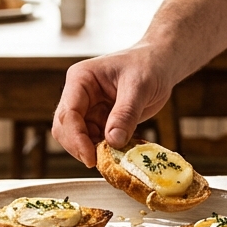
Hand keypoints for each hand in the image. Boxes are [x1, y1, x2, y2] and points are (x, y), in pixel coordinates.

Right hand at [51, 45, 174, 166]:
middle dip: (80, 147)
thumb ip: (125, 113)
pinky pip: (94, 141)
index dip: (76, 138)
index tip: (91, 157)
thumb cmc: (148, 65)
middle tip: (102, 162)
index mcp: (81, 79)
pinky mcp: (100, 121)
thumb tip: (113, 141)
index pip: (68, 113)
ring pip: (77, 139)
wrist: (160, 64)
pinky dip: (105, 151)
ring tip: (116, 156)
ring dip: (93, 151)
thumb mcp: (139, 87)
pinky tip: (121, 151)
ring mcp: (88, 109)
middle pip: (65, 129)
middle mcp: (79, 95)